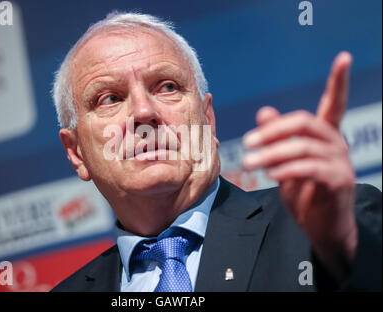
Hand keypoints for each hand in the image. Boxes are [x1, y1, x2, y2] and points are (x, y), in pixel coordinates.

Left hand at [242, 52, 356, 281]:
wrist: (321, 228)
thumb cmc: (304, 193)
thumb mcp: (285, 163)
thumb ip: (277, 138)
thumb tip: (264, 111)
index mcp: (325, 136)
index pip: (334, 103)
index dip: (339, 81)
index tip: (344, 57)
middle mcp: (336, 144)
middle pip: (304, 122)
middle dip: (272, 131)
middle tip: (247, 142)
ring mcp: (340, 162)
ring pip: (301, 146)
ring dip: (270, 153)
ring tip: (249, 162)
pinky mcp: (338, 181)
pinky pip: (309, 168)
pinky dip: (286, 169)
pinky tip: (271, 175)